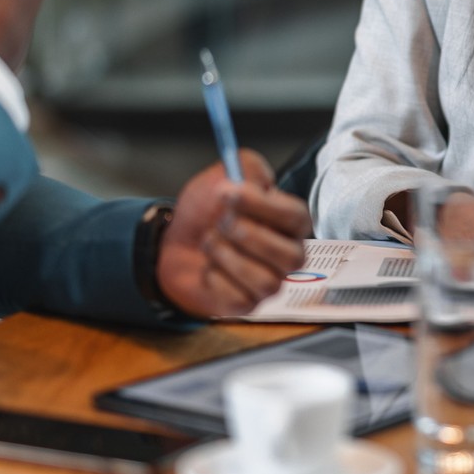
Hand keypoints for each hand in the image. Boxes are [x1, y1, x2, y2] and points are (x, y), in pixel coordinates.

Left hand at [155, 151, 312, 316]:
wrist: (177, 240)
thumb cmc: (208, 210)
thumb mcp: (225, 176)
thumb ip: (247, 169)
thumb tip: (260, 180)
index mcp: (289, 222)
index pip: (296, 217)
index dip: (264, 206)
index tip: (231, 192)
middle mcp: (287, 254)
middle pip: (291, 257)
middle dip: (250, 237)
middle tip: (221, 221)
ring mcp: (269, 282)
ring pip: (266, 281)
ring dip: (229, 257)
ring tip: (209, 241)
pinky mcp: (247, 304)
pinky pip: (240, 299)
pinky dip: (216, 280)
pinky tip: (208, 266)